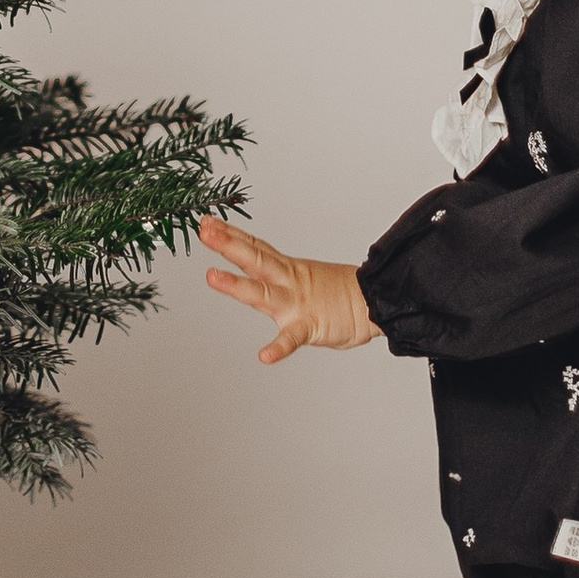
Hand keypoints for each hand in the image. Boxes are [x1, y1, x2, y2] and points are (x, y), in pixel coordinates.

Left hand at [197, 215, 378, 364]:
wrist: (374, 303)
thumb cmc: (338, 293)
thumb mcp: (303, 275)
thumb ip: (278, 272)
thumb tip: (257, 261)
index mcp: (287, 269)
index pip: (254, 246)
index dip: (230, 234)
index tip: (207, 221)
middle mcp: (288, 281)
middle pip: (253, 258)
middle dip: (227, 244)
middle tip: (204, 231)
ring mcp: (297, 303)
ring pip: (262, 292)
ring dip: (236, 285)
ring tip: (212, 277)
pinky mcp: (310, 326)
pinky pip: (291, 339)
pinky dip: (278, 348)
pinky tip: (264, 356)